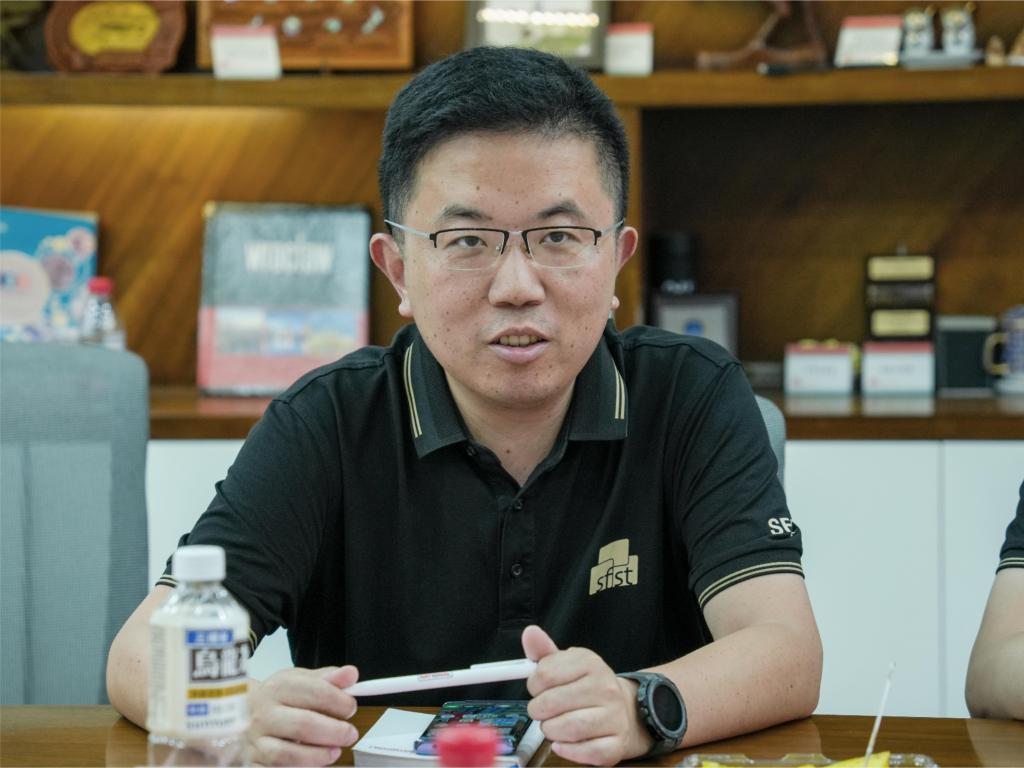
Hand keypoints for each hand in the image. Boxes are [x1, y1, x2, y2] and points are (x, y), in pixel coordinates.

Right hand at [248, 665, 359, 765]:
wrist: (240, 713)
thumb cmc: (277, 697)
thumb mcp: (299, 680)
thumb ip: (327, 678)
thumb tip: (351, 674)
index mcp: (276, 688)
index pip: (314, 692)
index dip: (338, 701)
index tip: (350, 708)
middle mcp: (263, 714)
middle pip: (303, 725)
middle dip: (334, 732)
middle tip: (350, 734)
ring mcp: (255, 740)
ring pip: (287, 754)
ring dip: (317, 756)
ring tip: (335, 752)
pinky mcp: (252, 762)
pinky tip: (314, 763)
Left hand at [521, 625, 651, 764]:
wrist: (625, 710)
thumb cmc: (587, 686)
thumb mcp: (567, 664)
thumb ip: (544, 652)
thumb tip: (530, 633)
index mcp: (591, 663)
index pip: (545, 674)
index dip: (533, 685)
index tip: (537, 688)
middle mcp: (606, 687)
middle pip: (552, 703)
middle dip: (538, 710)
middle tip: (541, 710)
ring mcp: (614, 716)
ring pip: (568, 728)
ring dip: (550, 731)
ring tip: (552, 725)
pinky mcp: (616, 743)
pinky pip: (587, 752)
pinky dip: (568, 750)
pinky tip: (563, 743)